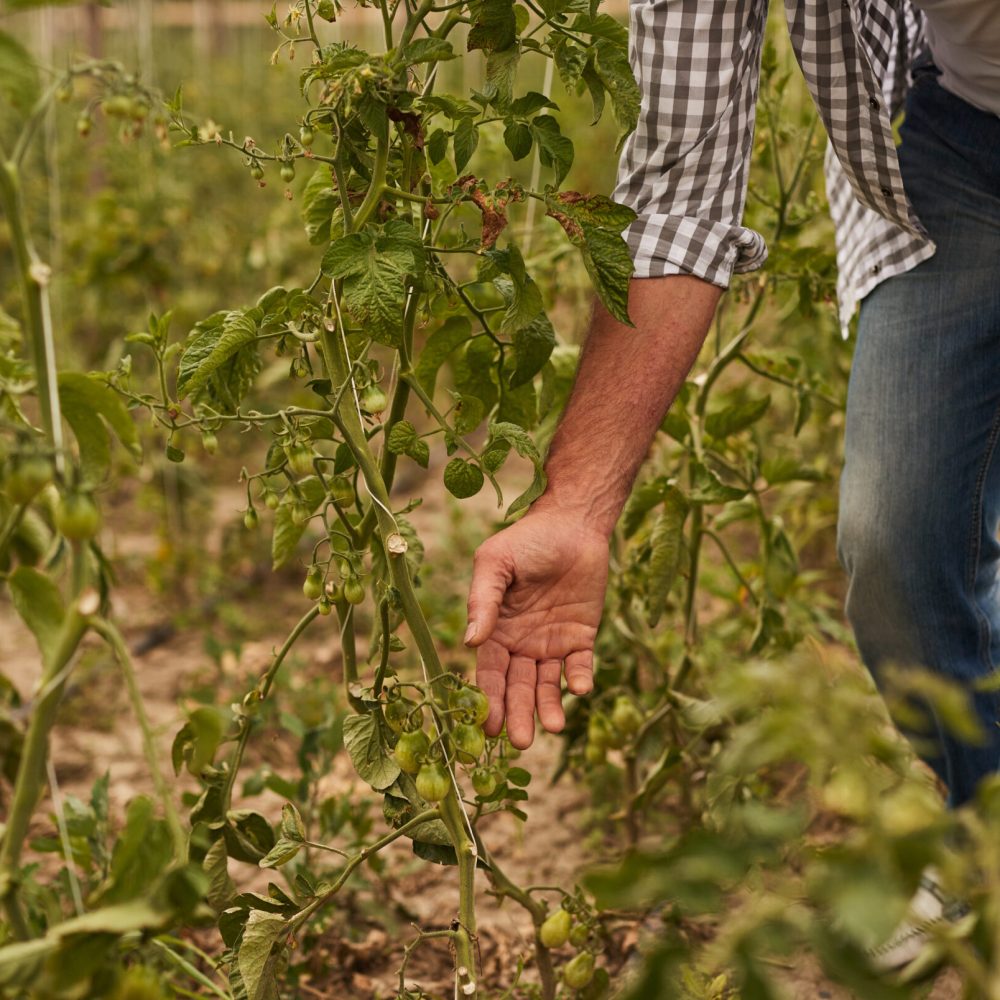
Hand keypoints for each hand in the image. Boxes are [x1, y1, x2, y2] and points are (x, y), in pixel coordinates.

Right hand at [464, 508, 609, 748]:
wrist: (572, 523)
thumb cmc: (526, 540)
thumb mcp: (495, 564)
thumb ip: (483, 601)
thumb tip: (470, 642)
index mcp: (496, 629)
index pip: (490, 673)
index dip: (487, 700)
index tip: (486, 727)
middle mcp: (522, 643)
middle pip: (518, 687)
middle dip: (518, 715)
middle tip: (521, 742)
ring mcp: (552, 642)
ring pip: (548, 684)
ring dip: (549, 707)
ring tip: (553, 727)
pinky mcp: (582, 636)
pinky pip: (580, 665)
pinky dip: (579, 680)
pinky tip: (579, 690)